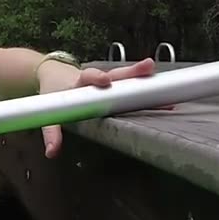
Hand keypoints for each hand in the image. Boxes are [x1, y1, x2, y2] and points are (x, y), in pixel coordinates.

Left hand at [37, 57, 164, 158]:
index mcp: (79, 81)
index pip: (88, 77)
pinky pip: (134, 86)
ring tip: (161, 76)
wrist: (55, 73)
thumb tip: (52, 153)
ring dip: (144, 76)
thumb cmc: (55, 93)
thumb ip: (52, 131)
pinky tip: (168, 100)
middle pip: (116, 73)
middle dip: (131, 72)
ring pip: (128, 77)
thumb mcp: (50, 110)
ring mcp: (109, 79)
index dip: (97, 78)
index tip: (104, 80)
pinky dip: (148, 92)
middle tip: (148, 67)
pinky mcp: (116, 84)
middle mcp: (96, 77)